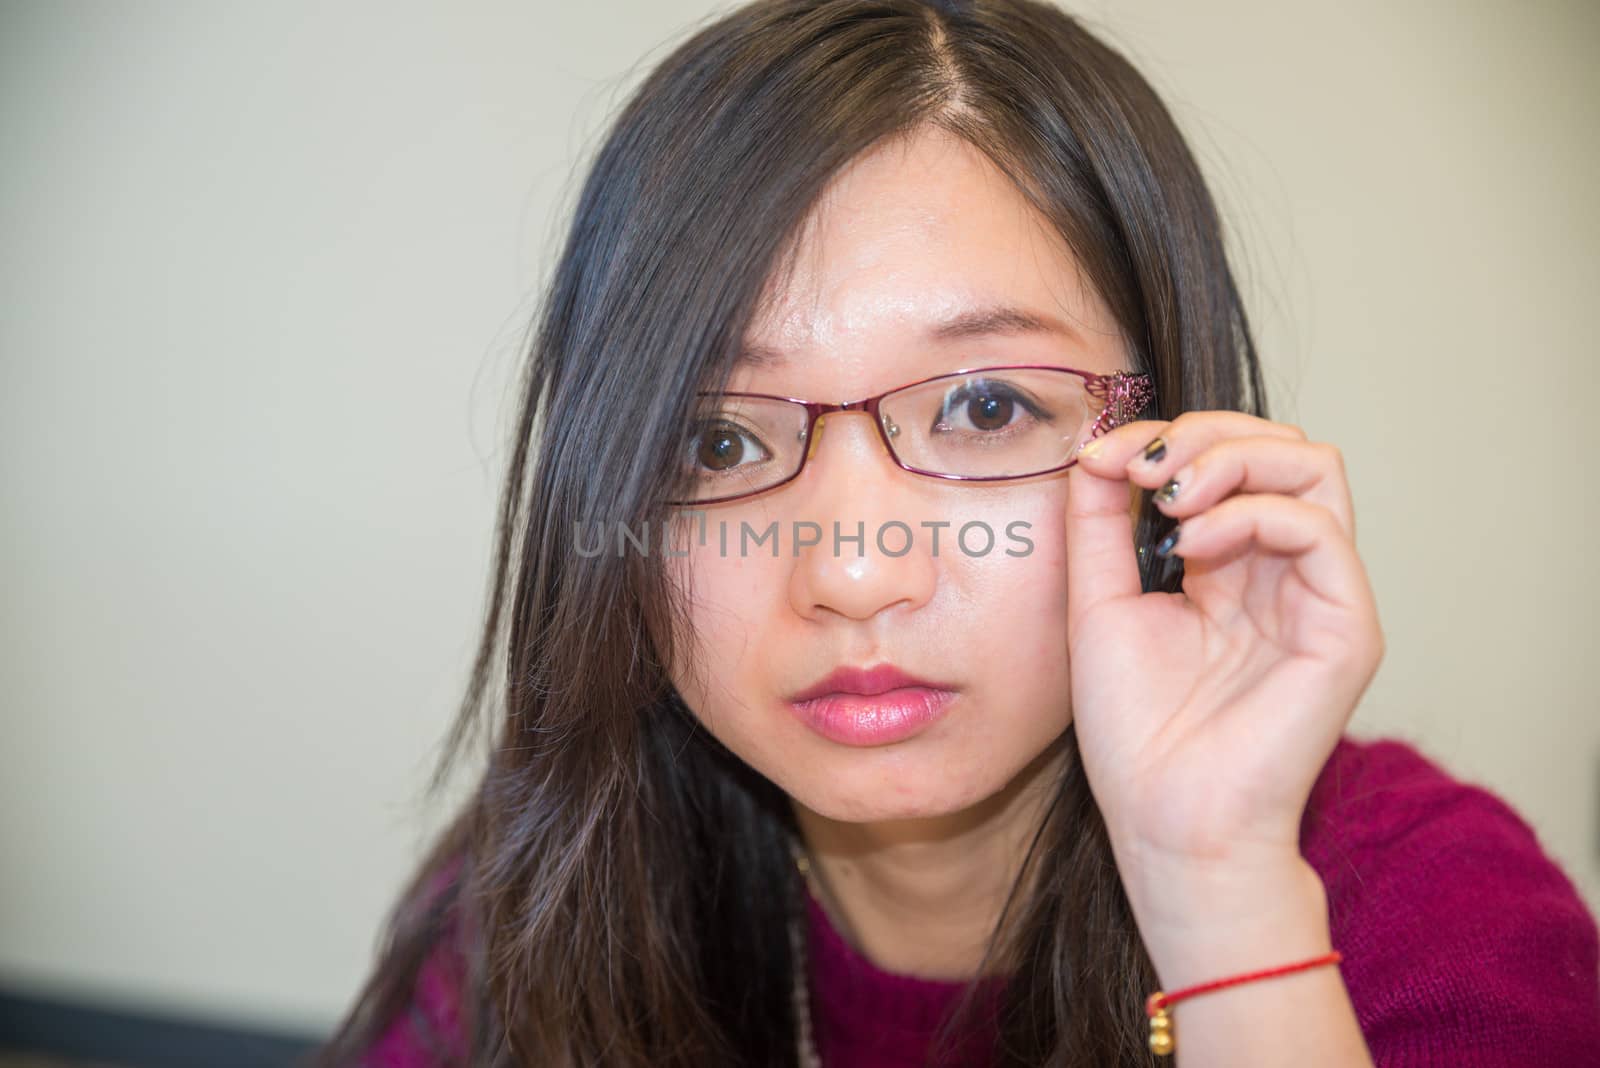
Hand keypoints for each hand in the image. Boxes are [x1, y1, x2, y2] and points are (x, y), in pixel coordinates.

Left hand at [1063, 411, 1384, 888]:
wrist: (1166, 821)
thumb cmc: (1136, 733)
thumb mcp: (1099, 603)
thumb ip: (1098, 524)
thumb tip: (1095, 448)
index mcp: (1229, 566)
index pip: (1227, 460)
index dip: (1168, 437)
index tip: (1102, 455)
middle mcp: (1281, 572)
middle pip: (1281, 447)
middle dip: (1206, 433)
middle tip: (1146, 464)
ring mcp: (1319, 596)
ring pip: (1314, 468)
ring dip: (1234, 458)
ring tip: (1171, 496)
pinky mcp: (1346, 627)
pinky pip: (1320, 530)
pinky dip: (1251, 515)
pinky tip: (1190, 550)